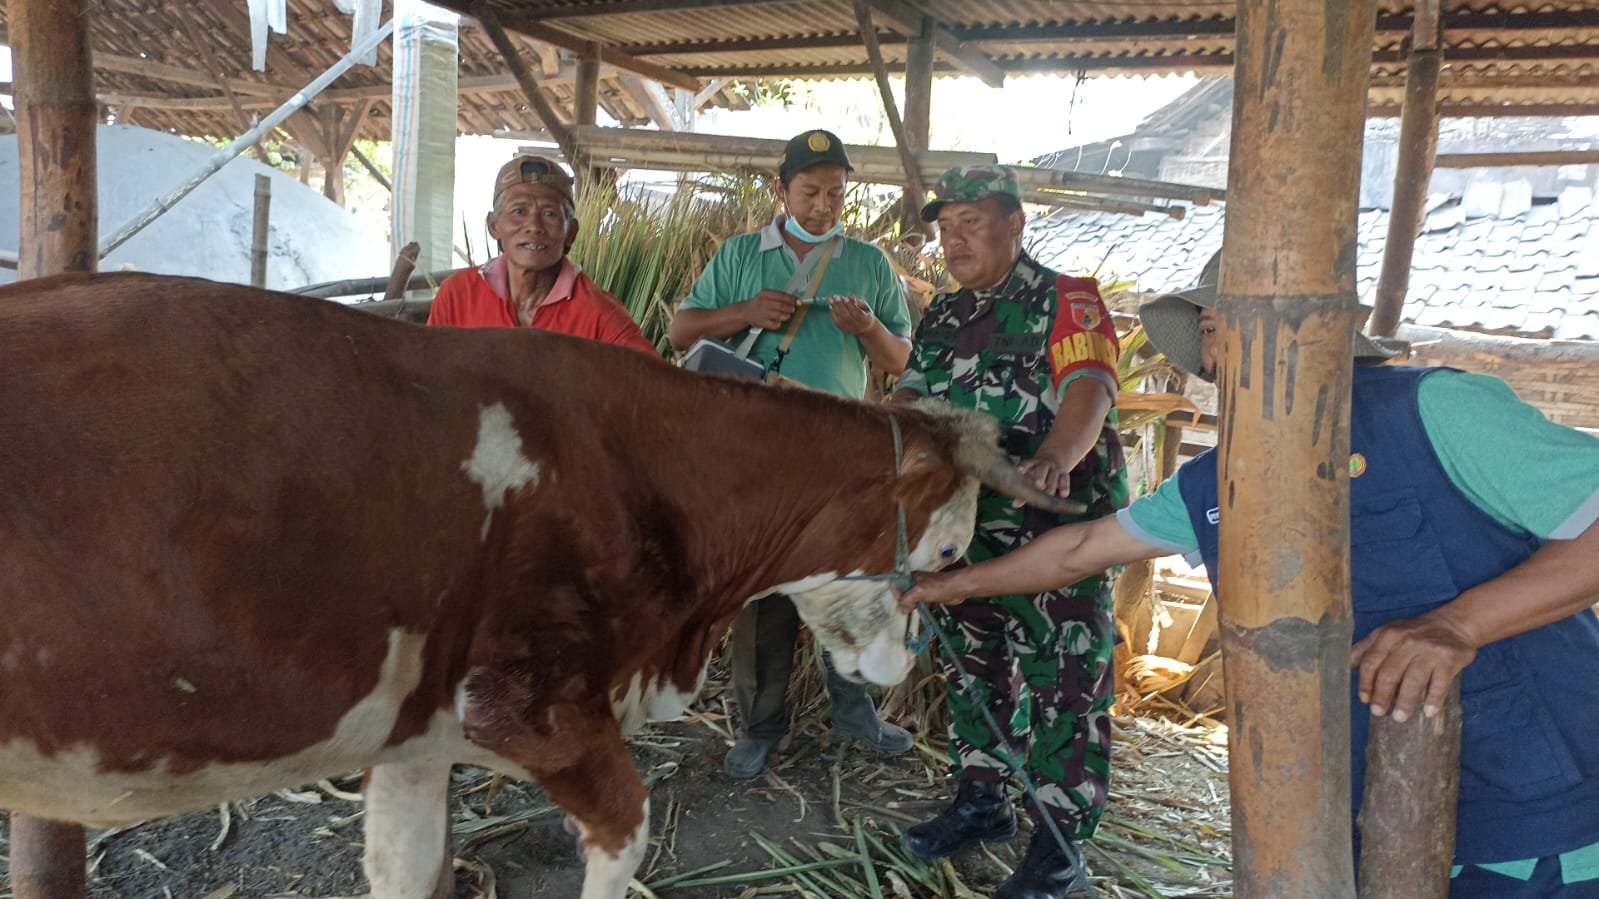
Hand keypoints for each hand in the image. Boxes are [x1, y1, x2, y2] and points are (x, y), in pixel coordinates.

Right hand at [741, 290, 800, 329]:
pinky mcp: (762, 323)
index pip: (781, 296)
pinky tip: (777, 320)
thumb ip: (778, 296)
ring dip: (786, 316)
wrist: (746, 312)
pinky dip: (779, 323)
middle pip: (781, 306)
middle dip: (790, 308)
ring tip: (786, 315)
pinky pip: (776, 325)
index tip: (799, 302)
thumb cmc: (759, 303)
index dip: (792, 299)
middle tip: (793, 309)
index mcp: (765, 294)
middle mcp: (763, 303)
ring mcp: (762, 314)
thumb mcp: (766, 295)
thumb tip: (794, 299)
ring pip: (780, 316)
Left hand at [829, 296, 876, 335]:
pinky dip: (833, 313)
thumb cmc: (865, 313)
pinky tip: (831, 306)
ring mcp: (851, 329)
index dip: (851, 306)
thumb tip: (849, 297)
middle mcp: (858, 327)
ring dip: (835, 308)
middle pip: (847, 316)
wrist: (865, 328)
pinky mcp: (844, 330)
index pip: (857, 313)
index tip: (846, 298)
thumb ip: (858, 302)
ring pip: (841, 319)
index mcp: (867, 320)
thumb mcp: (865, 306)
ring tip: (831, 299)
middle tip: (836, 297)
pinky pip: (837, 322)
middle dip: (841, 305)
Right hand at [895, 570, 971, 612]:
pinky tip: (919, 611)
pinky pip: (919, 602)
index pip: (896, 584)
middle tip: (907, 609)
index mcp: (911, 577)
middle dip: (902, 601)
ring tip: (912, 610)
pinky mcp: (929, 595)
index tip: (900, 602)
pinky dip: (917, 607)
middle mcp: (915, 582)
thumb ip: (907, 599)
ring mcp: (922, 589)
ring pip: (911, 598)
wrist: (957, 588)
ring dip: (909, 605)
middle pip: (903, 592)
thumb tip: (900, 609)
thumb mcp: (919, 592)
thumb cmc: (939, 587)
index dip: (896, 594)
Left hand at [1012, 450, 1074, 505]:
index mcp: (1033, 463)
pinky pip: (1065, 479)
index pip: (1027, 463)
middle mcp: (1044, 464)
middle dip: (1040, 476)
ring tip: (1049, 493)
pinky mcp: (1064, 473)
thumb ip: (1024, 491)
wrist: (1055, 457)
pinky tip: (1063, 495)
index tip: (1019, 471)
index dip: (1023, 467)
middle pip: (1042, 468)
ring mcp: (1055, 468)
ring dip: (1052, 484)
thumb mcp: (1030, 476)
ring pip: (1054, 474)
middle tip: (1038, 485)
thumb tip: (1014, 505)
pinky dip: (1064, 487)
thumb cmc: (1038, 472)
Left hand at [1350, 609, 1477, 721]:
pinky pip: (1440, 684)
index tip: (1364, 699)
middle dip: (1381, 696)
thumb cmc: (1415, 632)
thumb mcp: (1388, 632)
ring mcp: (1429, 651)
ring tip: (1400, 717)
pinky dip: (1434, 700)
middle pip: (1389, 674)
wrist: (1454, 624)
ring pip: (1413, 681)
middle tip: (1378, 712)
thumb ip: (1367, 647)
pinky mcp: (1449, 659)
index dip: (1365, 682)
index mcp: (1388, 635)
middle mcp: (1407, 641)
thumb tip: (1347, 665)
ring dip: (1405, 702)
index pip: (1371, 662)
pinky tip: (1429, 712)